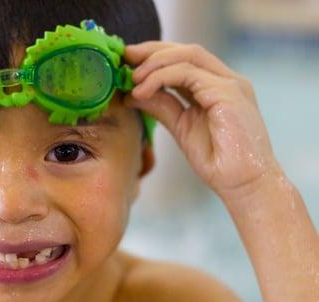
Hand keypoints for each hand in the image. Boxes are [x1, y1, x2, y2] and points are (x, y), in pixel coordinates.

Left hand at [124, 42, 282, 199]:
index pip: (185, 59)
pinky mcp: (228, 92)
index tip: (128, 61)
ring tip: (132, 79)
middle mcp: (227, 80)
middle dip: (152, 51)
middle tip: (124, 56)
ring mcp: (230, 84)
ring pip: (187, 56)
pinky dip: (161, 78)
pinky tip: (143, 91)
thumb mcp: (181, 127)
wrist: (243, 184)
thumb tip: (133, 93)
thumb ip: (162, 106)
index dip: (156, 55)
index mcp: (218, 87)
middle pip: (186, 51)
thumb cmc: (217, 161)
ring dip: (154, 64)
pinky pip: (188, 73)